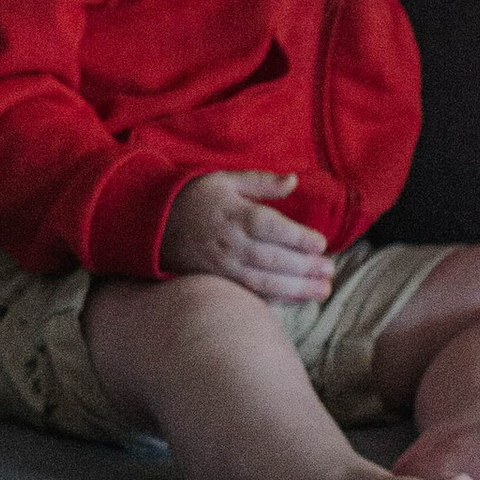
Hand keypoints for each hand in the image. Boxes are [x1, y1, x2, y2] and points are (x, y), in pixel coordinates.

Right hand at [160, 170, 334, 302]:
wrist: (149, 223)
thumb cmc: (192, 197)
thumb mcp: (224, 179)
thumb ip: (261, 182)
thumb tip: (294, 180)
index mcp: (235, 215)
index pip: (274, 228)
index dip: (300, 238)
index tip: (321, 244)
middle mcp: (230, 243)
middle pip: (275, 259)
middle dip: (306, 268)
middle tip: (330, 271)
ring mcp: (222, 267)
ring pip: (266, 282)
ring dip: (297, 289)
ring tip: (322, 291)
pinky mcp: (216, 282)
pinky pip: (249, 294)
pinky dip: (274, 299)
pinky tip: (295, 299)